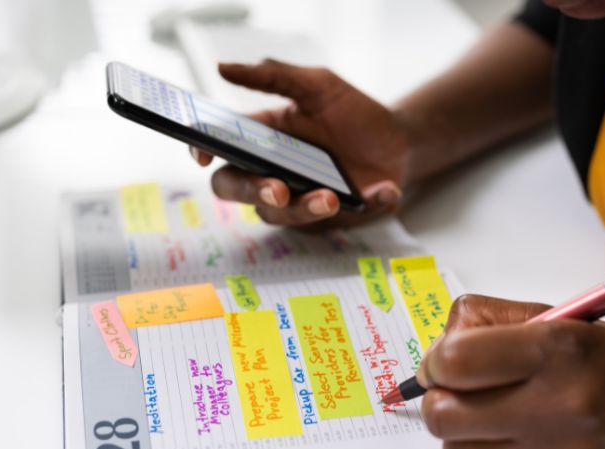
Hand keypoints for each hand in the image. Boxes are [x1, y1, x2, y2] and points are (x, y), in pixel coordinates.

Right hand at [190, 59, 407, 227]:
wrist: (402, 144)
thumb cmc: (355, 113)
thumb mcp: (318, 86)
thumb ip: (273, 77)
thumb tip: (223, 68)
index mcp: (263, 139)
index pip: (219, 146)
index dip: (202, 150)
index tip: (203, 155)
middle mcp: (270, 172)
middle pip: (236, 189)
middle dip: (252, 192)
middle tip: (278, 190)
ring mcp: (294, 200)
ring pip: (276, 216)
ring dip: (302, 209)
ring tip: (331, 197)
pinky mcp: (322, 220)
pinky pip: (327, 225)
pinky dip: (358, 208)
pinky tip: (381, 190)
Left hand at [417, 294, 604, 448]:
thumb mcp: (560, 318)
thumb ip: (490, 321)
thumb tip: (437, 348)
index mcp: (556, 351)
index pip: (456, 361)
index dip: (435, 360)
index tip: (440, 361)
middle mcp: (557, 406)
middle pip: (445, 414)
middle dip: (437, 397)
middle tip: (455, 387)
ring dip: (457, 429)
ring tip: (484, 410)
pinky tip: (512, 432)